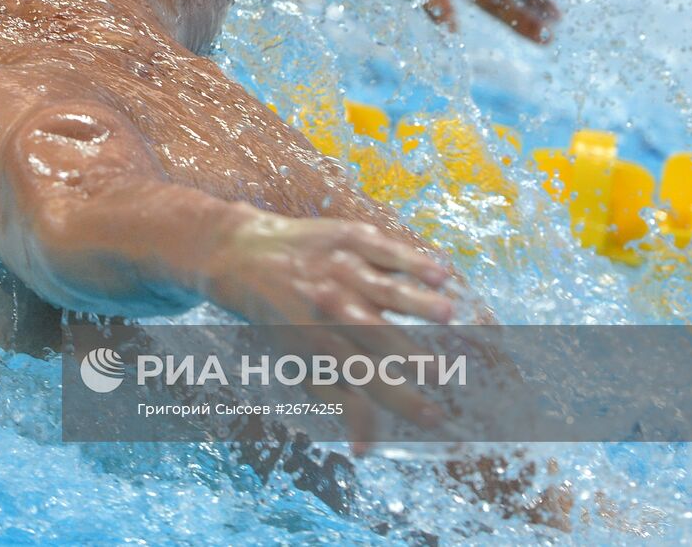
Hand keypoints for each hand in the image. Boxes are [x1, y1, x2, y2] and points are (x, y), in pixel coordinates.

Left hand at [201, 212, 454, 452]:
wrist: (244, 256)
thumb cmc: (281, 320)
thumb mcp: (299, 364)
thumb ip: (337, 403)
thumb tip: (364, 452)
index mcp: (321, 343)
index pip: (365, 378)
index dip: (398, 399)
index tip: (433, 418)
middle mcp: (332, 307)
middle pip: (374, 333)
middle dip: (408, 354)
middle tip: (445, 371)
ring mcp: (340, 270)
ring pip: (382, 288)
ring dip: (415, 301)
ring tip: (448, 313)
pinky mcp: (348, 238)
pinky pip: (384, 251)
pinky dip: (410, 261)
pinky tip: (439, 273)